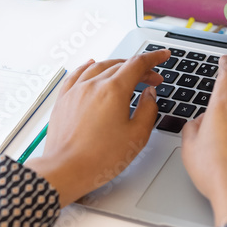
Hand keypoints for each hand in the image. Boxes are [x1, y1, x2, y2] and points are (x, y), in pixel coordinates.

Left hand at [25, 49, 168, 206]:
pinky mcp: (64, 99)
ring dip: (117, 66)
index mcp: (113, 91)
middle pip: (120, 65)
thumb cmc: (99, 158)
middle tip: (152, 78)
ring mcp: (76, 90)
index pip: (138, 64)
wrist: (66, 170)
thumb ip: (148, 110)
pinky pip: (77, 73)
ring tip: (128, 73)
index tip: (163, 56)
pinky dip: (89, 66)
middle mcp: (93, 85)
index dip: (154, 58)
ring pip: (99, 66)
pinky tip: (92, 64)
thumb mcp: (136, 136)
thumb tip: (150, 95)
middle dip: (140, 68)